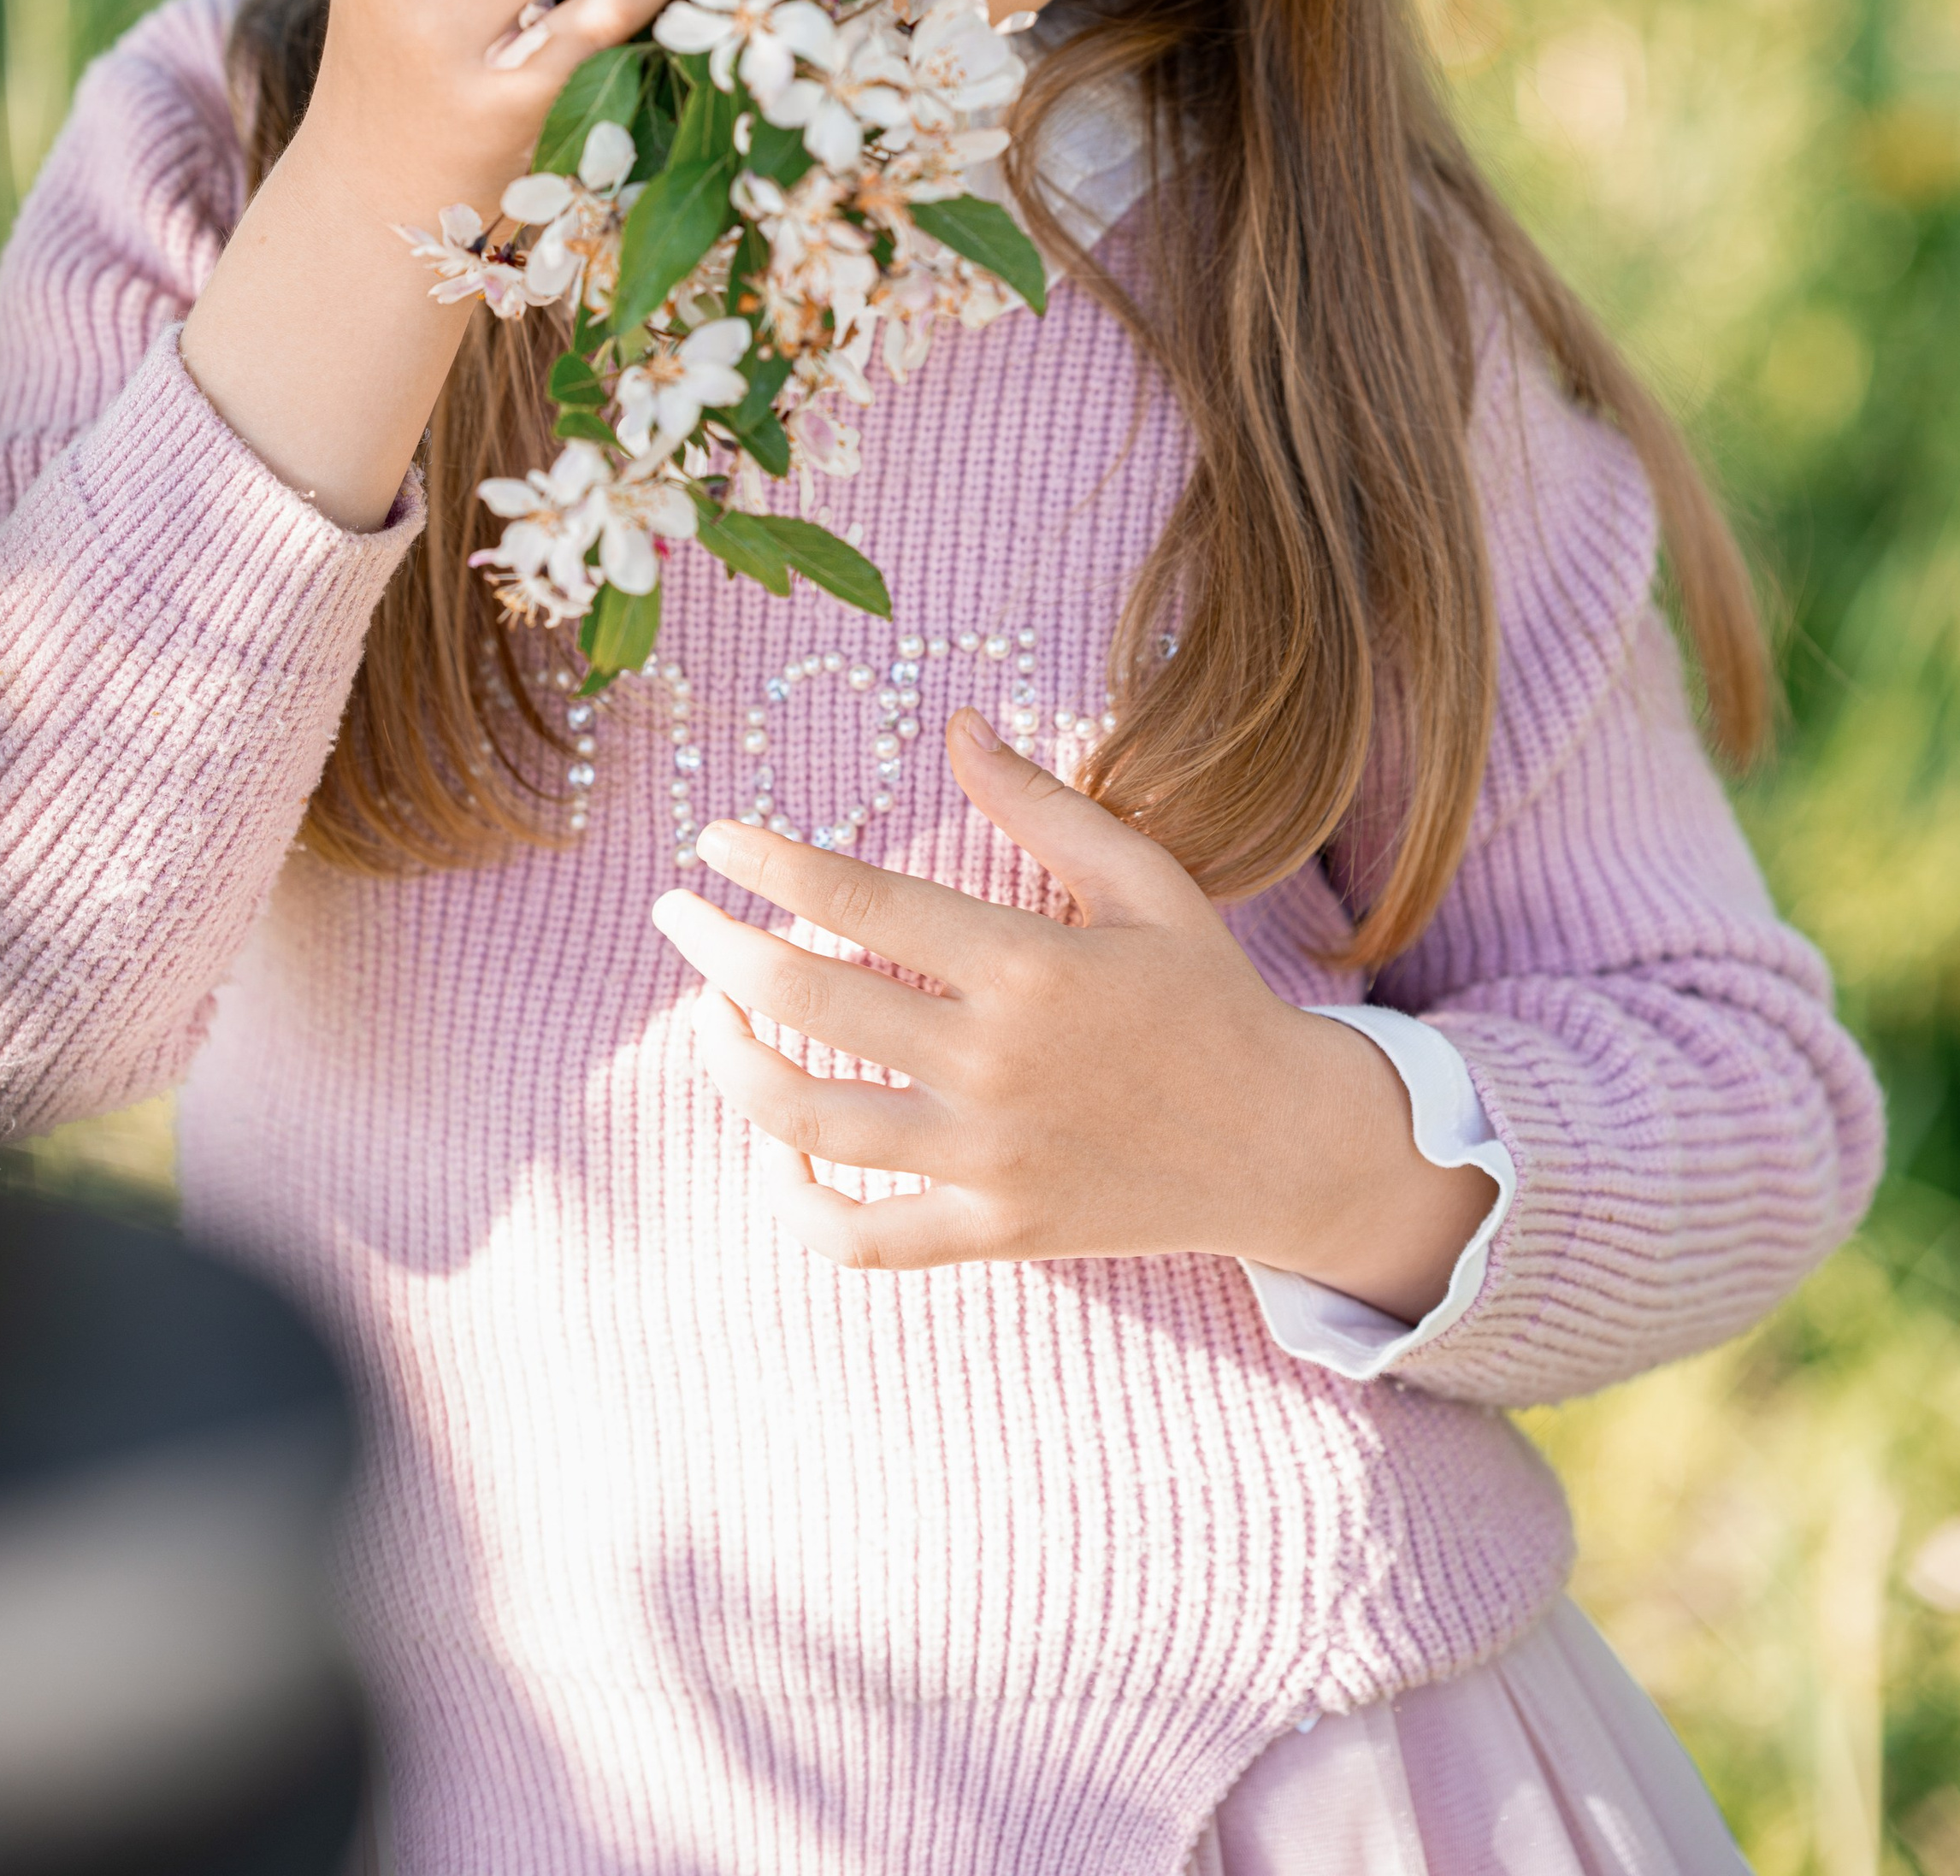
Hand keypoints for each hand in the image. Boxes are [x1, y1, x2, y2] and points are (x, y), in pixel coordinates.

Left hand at [652, 707, 1492, 1313]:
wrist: (1282, 1144)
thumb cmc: (1206, 994)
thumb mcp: (1144, 878)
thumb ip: (1041, 801)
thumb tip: (957, 722)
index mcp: (1030, 964)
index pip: (862, 901)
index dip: (771, 865)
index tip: (713, 839)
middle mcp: (996, 1062)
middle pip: (809, 1004)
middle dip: (717, 951)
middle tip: (677, 914)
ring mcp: (988, 1157)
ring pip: (810, 1123)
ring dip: (733, 1065)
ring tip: (709, 1015)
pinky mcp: (993, 1230)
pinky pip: (862, 1237)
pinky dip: (798, 1205)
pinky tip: (772, 1156)